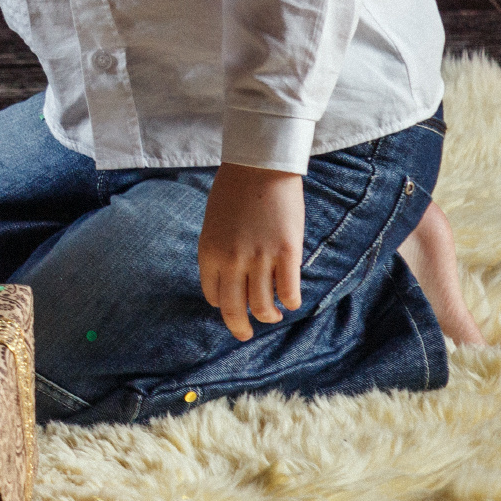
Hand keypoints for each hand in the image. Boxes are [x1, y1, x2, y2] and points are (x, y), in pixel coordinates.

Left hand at [199, 162, 305, 342]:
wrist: (259, 166)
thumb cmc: (234, 192)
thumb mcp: (214, 225)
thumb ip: (220, 253)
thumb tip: (231, 280)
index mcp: (208, 252)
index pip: (213, 296)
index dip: (223, 305)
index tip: (232, 307)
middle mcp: (231, 260)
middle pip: (234, 309)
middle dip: (240, 327)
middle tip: (246, 333)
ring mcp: (260, 258)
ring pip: (263, 307)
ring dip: (269, 316)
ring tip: (274, 314)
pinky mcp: (287, 253)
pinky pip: (289, 292)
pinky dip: (291, 302)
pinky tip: (291, 301)